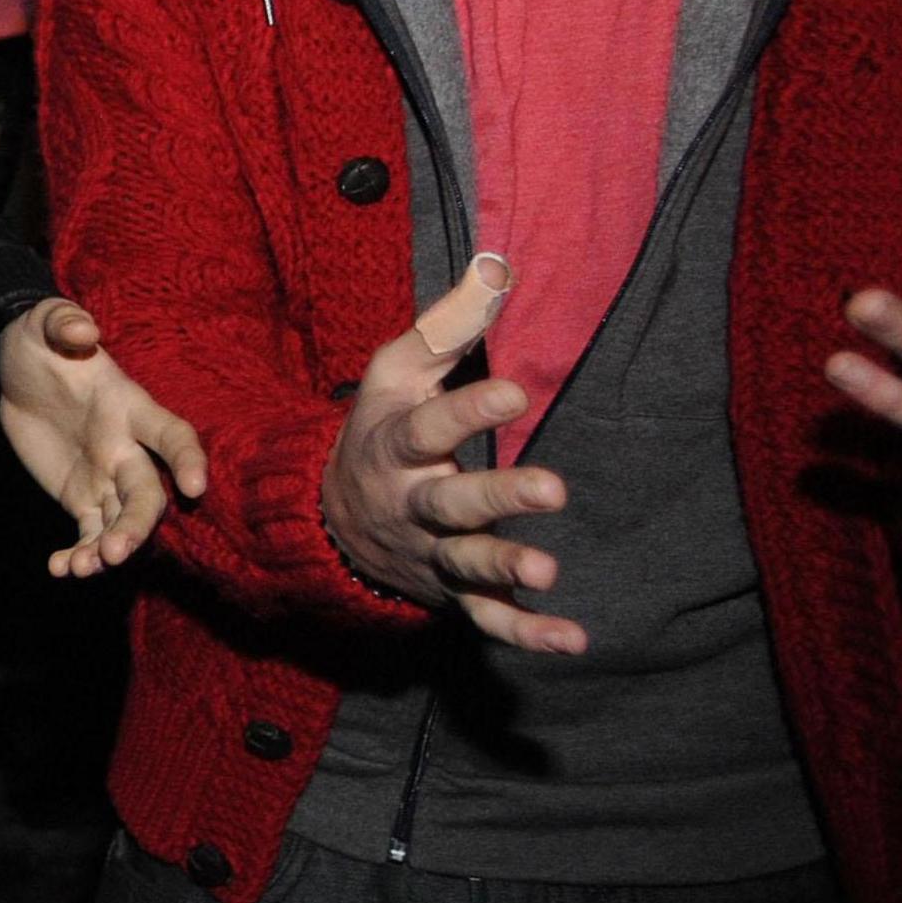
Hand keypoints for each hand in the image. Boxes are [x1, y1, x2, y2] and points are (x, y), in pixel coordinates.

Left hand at [0, 301, 212, 576]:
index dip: (188, 459)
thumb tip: (82, 330)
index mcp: (130, 407)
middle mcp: (126, 449)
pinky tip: (60, 569)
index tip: (195, 487)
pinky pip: (88, 533)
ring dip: (108, 550)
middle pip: (146, 495)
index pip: (171, 435)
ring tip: (82, 569)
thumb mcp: (44, 323)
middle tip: (114, 553)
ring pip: (120, 523)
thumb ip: (64, 322)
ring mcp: (105, 477)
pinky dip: (79, 555)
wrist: (13, 373)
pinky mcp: (80, 497)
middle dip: (136, 526)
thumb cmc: (39, 342)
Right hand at [318, 257, 583, 653]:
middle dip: (498, 498)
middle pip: (451, 502)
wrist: (329, 518)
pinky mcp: (449, 593)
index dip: (470, 411)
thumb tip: (501, 265)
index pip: (430, 426)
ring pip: (467, 563)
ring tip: (549, 571)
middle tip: (552, 490)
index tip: (518, 392)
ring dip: (507, 568)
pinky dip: (526, 633)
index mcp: (395, 444)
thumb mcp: (398, 371)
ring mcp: (429, 553)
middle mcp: (410, 503)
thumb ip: (452, 324)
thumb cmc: (379, 428)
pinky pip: (485, 619)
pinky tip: (572, 638)